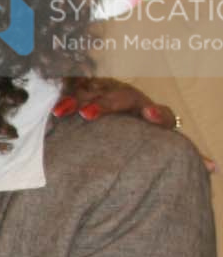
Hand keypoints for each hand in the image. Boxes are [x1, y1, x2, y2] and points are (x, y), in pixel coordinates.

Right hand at [54, 78, 212, 169]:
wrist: (116, 117)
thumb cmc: (140, 139)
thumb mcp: (159, 146)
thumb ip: (185, 156)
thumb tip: (215, 168)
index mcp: (151, 114)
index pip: (160, 112)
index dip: (156, 113)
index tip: (150, 116)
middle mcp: (130, 100)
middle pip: (121, 98)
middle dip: (105, 104)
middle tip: (88, 115)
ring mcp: (105, 91)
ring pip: (93, 91)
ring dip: (76, 100)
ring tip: (62, 111)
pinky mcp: (84, 89)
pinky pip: (72, 88)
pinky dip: (61, 96)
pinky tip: (49, 104)